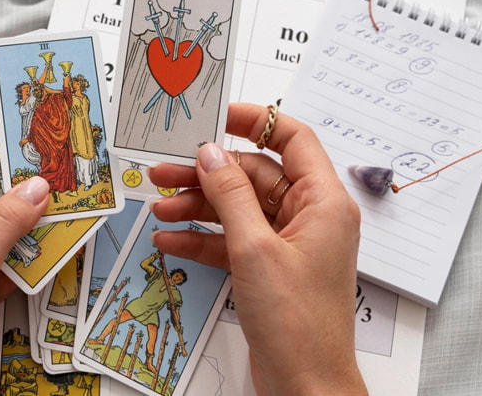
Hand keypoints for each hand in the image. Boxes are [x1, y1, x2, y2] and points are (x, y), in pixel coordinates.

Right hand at [149, 103, 366, 395]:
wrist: (304, 386)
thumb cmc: (297, 322)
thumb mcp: (255, 248)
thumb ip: (229, 194)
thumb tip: (209, 152)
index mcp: (323, 201)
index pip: (293, 139)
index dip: (256, 120)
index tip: (217, 113)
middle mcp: (308, 216)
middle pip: (254, 175)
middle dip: (208, 173)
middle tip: (164, 170)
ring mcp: (287, 243)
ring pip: (237, 207)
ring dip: (198, 206)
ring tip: (159, 206)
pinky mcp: (268, 268)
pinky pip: (232, 239)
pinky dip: (203, 238)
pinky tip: (170, 238)